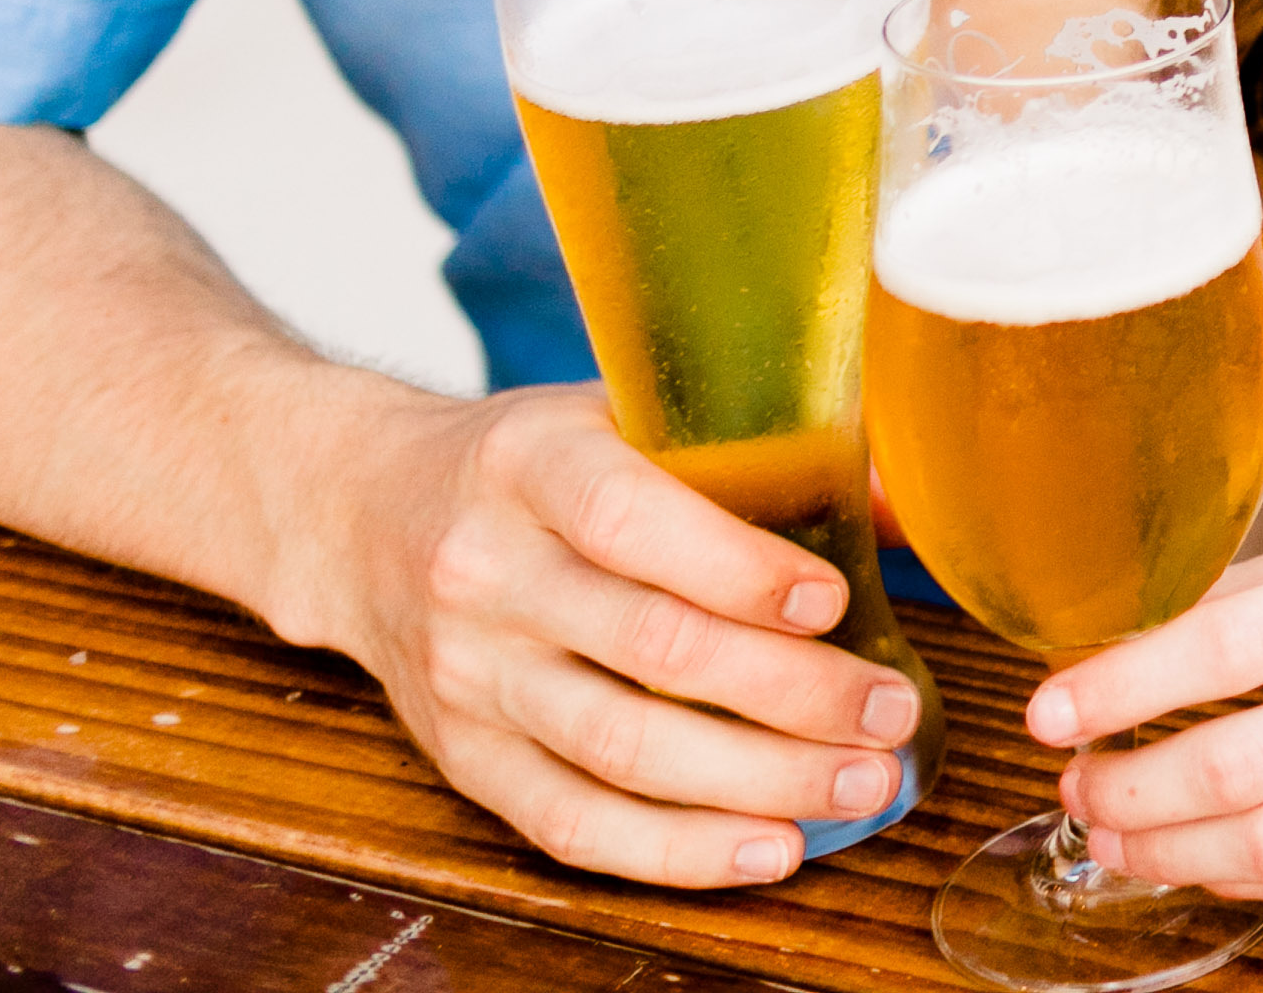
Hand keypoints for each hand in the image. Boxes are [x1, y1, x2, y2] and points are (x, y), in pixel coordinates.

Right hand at [280, 384, 922, 886]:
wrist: (363, 515)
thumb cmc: (536, 462)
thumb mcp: (620, 412)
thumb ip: (751, 449)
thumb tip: (900, 503)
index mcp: (530, 463)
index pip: (634, 522)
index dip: (739, 569)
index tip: (834, 601)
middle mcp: (486, 571)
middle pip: (649, 649)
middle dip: (789, 693)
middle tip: (889, 712)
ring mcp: (467, 674)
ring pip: (620, 751)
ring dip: (756, 781)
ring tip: (863, 784)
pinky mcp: (462, 758)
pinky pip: (571, 824)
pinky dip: (677, 850)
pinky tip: (769, 847)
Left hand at [1035, 527, 1262, 901]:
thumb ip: (1258, 597)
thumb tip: (1119, 646)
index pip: (1232, 647)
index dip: (1124, 687)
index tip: (1051, 709)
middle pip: (1241, 765)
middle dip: (1129, 787)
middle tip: (1078, 784)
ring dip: (1168, 849)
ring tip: (1115, 832)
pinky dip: (1243, 875)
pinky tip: (1202, 853)